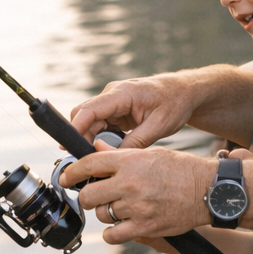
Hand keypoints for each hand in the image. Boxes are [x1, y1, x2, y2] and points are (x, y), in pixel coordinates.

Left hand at [59, 146, 214, 245]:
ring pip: (102, 215)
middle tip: (96, 196)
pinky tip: (120, 226)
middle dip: (89, 197)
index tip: (66, 179)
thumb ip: (122, 155)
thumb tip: (98, 150)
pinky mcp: (145, 227)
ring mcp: (136, 207)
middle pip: (89, 195)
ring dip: (106, 213)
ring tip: (120, 208)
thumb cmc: (183, 170)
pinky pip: (114, 235)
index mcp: (130, 161)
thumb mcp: (152, 153)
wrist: (210, 190)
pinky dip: (113, 232)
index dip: (71, 172)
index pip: (88, 165)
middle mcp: (129, 184)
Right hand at [70, 73, 201, 148]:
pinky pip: (101, 126)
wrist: (184, 92)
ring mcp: (112, 102)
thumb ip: (136, 141)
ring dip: (93, 140)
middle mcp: (112, 95)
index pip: (89, 109)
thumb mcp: (159, 125)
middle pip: (84, 117)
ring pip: (90, 123)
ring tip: (104, 158)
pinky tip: (112, 150)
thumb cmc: (175, 103)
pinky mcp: (115, 110)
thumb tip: (115, 157)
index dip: (75, 128)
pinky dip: (102, 139)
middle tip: (87, 161)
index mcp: (122, 93)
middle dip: (82, 138)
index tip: (68, 147)